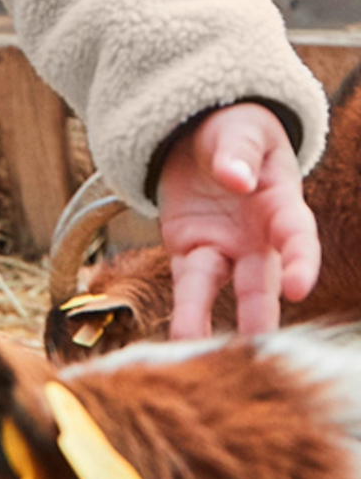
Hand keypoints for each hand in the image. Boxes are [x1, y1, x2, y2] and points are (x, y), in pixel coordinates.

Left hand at [157, 101, 319, 338]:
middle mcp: (257, 237)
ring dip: (210, 317)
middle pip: (261, 278)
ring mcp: (224, 248)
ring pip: (220, 287)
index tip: (298, 285)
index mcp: (280, 203)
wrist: (203, 135)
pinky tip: (179, 339)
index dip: (300, 260)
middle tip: (258, 344)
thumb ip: (239, 152)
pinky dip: (184, 310)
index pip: (296, 235)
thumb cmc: (235, 131)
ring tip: (198, 348)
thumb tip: (236, 178)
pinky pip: (187, 283)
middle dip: (260, 311)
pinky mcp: (192, 252)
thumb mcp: (241, 130)